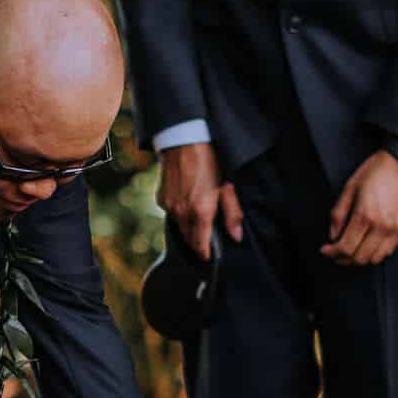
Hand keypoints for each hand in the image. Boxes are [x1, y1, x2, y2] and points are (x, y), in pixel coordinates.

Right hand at [158, 142, 244, 260]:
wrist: (183, 141)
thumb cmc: (209, 161)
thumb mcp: (226, 186)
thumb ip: (232, 214)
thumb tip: (236, 236)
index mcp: (201, 212)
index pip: (200, 245)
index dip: (205, 253)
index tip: (208, 257)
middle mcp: (182, 213)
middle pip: (189, 239)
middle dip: (197, 241)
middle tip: (206, 239)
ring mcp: (169, 207)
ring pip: (179, 226)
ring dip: (188, 227)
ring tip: (198, 216)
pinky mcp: (161, 199)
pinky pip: (171, 213)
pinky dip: (178, 213)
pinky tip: (186, 201)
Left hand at [321, 149, 397, 266]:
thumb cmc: (376, 170)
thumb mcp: (350, 187)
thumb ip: (338, 214)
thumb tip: (332, 236)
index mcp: (365, 215)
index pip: (346, 247)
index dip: (332, 253)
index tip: (325, 250)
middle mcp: (381, 226)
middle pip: (359, 258)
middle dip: (343, 259)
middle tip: (335, 253)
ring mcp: (395, 229)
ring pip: (374, 259)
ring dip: (359, 259)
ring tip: (350, 252)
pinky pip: (388, 251)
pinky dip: (375, 254)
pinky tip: (367, 246)